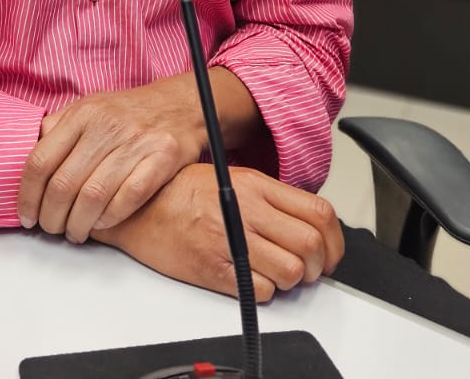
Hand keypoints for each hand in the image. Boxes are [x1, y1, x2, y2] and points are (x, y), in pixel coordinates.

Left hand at [17, 74, 206, 242]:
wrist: (181, 103)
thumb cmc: (127, 112)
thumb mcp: (89, 107)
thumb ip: (58, 129)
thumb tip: (24, 156)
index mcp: (82, 114)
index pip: (40, 160)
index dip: (27, 195)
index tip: (26, 216)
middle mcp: (106, 125)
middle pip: (64, 184)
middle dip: (51, 217)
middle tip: (51, 229)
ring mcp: (136, 141)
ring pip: (93, 196)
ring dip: (78, 224)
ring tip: (75, 232)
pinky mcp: (163, 157)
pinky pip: (128, 197)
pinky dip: (109, 217)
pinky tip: (101, 223)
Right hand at [92, 163, 344, 301]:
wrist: (135, 205)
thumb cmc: (177, 191)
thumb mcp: (229, 176)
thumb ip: (268, 196)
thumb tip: (303, 220)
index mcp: (256, 185)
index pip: (319, 213)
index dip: (334, 239)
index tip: (329, 251)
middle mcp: (247, 211)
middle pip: (311, 246)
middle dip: (318, 266)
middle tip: (309, 270)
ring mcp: (231, 241)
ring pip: (291, 272)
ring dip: (292, 281)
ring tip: (278, 276)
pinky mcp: (214, 269)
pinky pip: (260, 291)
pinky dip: (265, 293)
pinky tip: (253, 281)